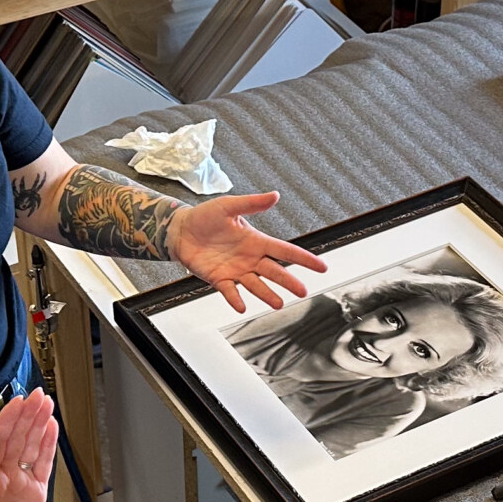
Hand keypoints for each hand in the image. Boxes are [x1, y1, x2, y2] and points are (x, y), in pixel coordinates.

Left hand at [0, 390, 58, 501]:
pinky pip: (43, 464)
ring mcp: (18, 482)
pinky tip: (52, 428)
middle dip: (27, 416)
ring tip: (46, 403)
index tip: (16, 404)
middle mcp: (1, 475)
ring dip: (39, 424)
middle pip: (15, 438)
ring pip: (30, 446)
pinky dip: (49, 446)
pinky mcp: (34, 492)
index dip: (7, 422)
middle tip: (37, 395)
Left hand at [166, 191, 329, 312]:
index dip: (303, 259)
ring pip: (256, 285)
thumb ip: (252, 203)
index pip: (285, 250)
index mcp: (256, 241)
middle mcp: (249, 258)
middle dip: (289, 281)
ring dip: (267, 294)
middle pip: (274, 272)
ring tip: (278, 303)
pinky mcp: (218, 279)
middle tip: (302, 291)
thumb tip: (275, 195)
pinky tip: (242, 306)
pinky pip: (229, 291)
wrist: (180, 230)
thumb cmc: (205, 217)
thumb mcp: (229, 206)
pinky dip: (235, 299)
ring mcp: (235, 271)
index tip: (321, 267)